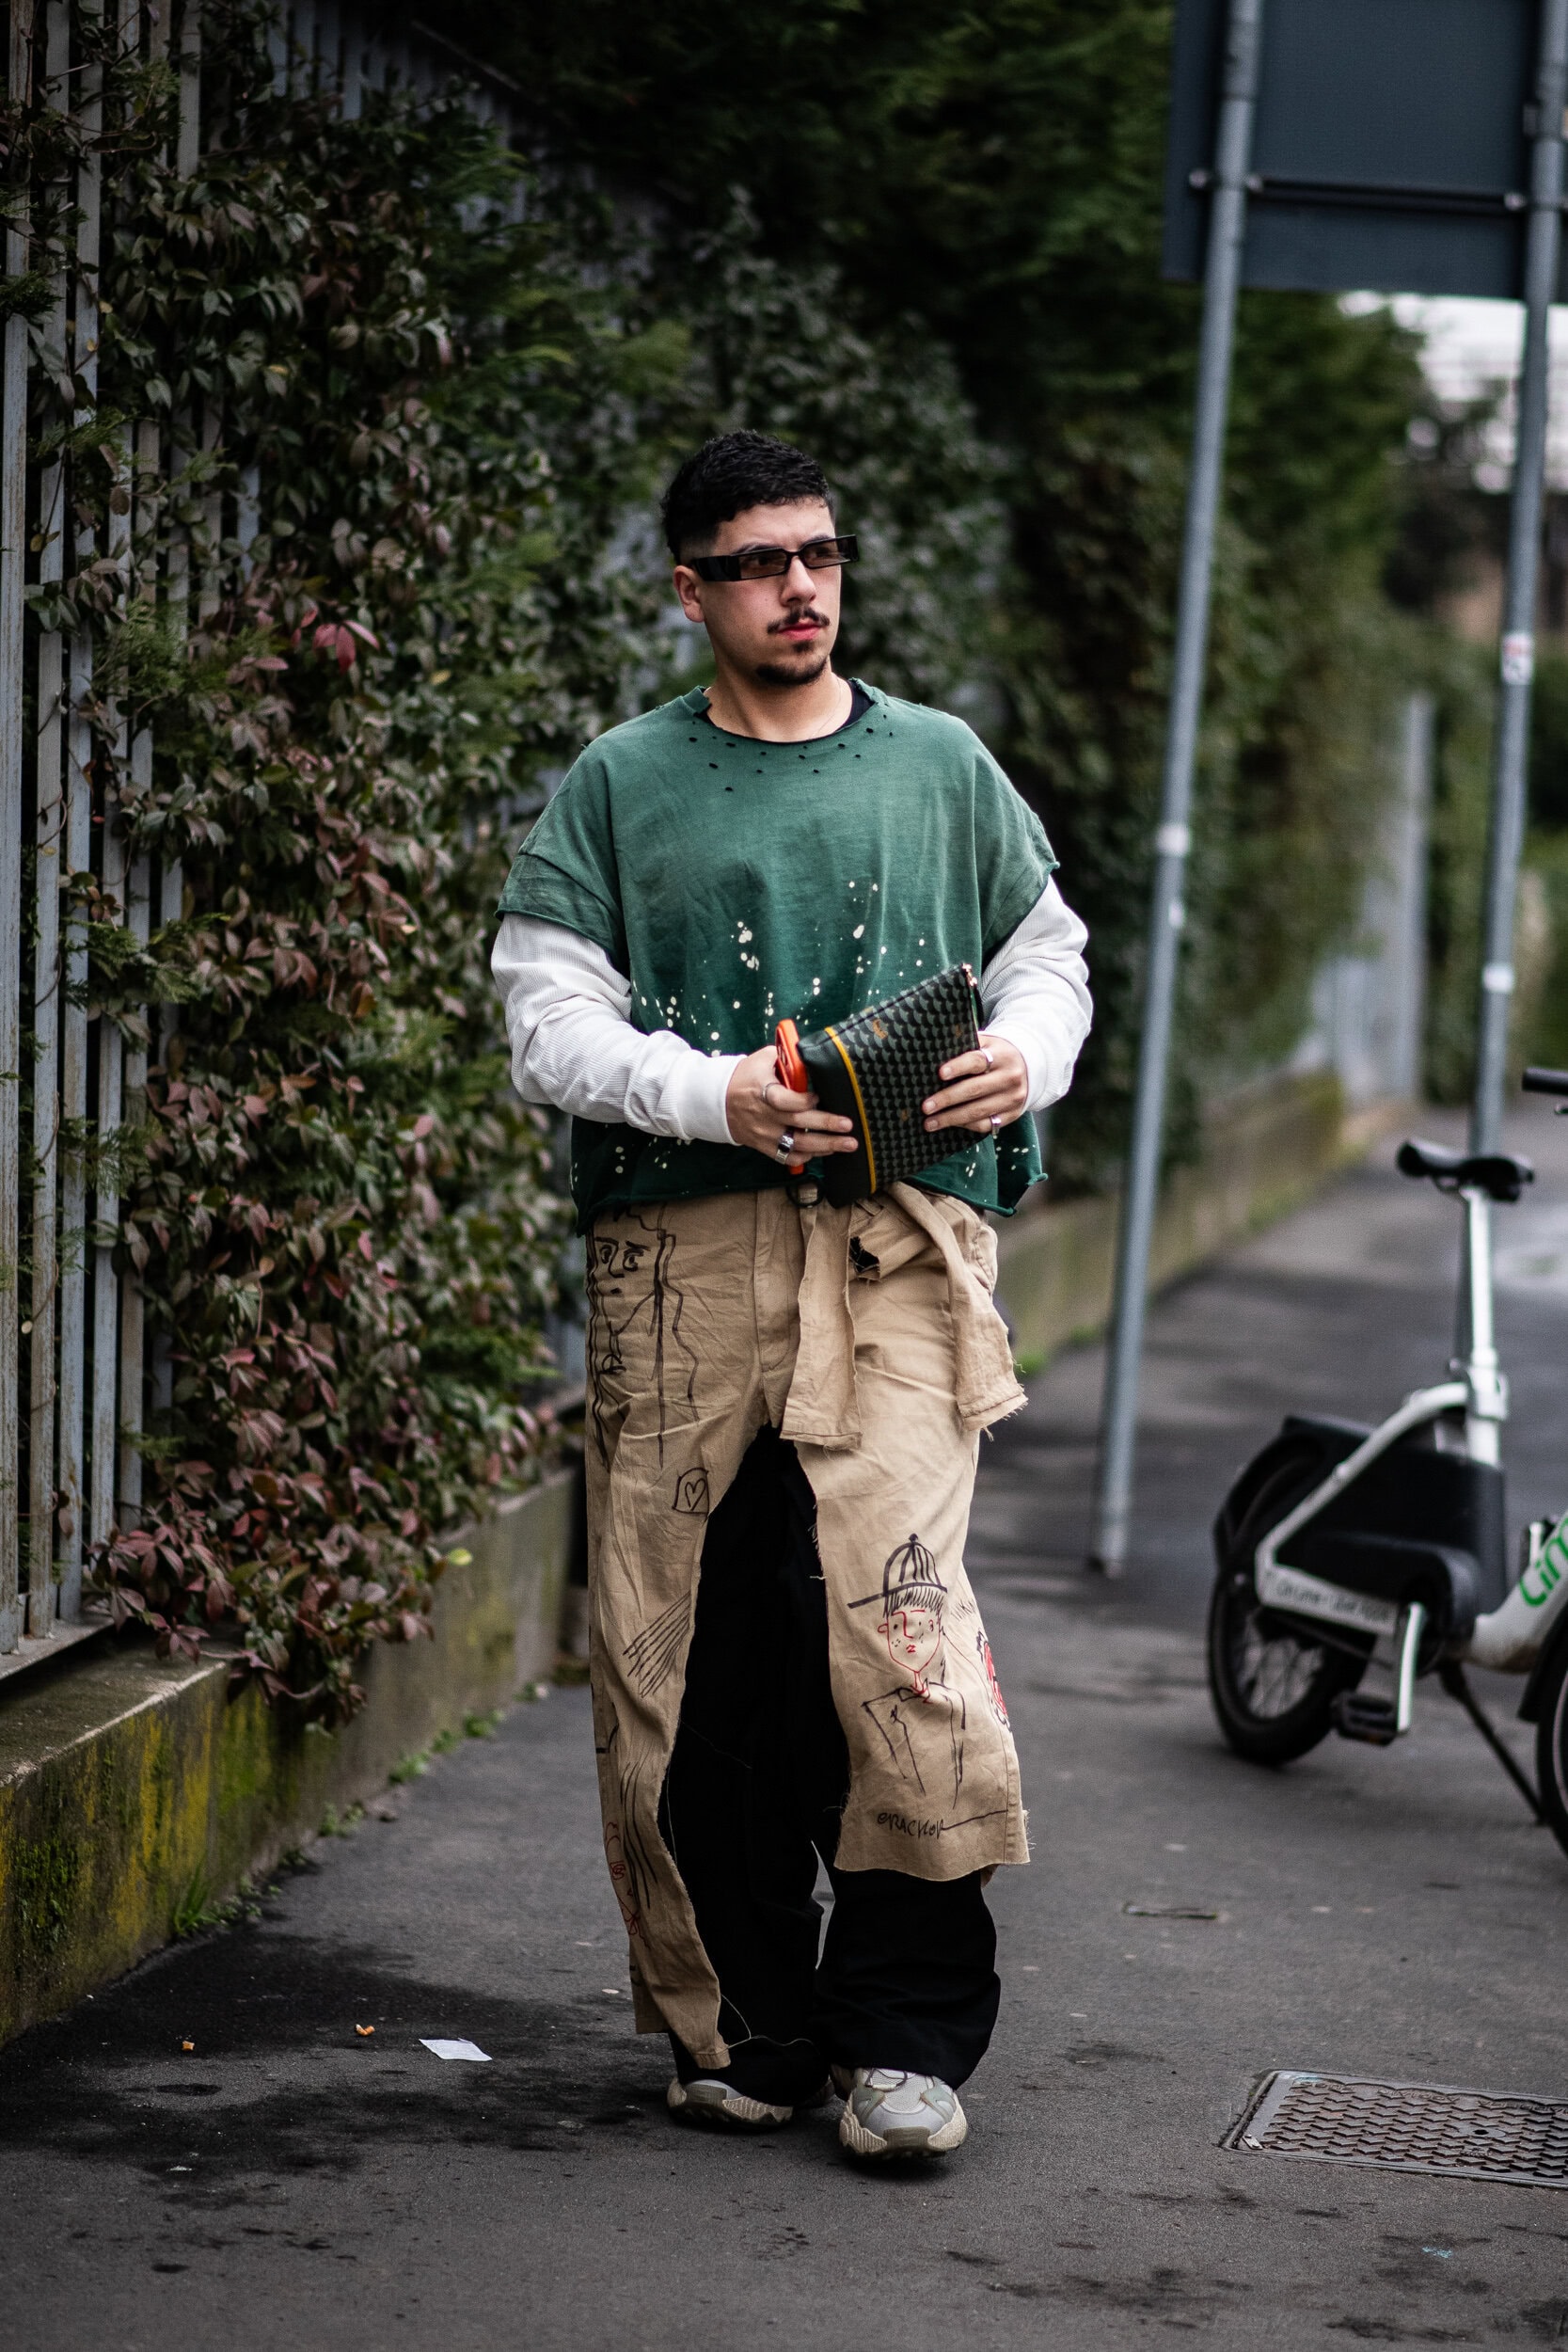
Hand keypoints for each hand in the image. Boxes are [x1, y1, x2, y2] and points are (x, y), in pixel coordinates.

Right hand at [725, 1044, 858, 1164]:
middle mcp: (764, 1116)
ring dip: (825, 1146)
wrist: (717, 1101)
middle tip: (848, 1125)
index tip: (818, 1096)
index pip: (783, 1100)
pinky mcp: (764, 1146)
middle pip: (798, 1124)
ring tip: (848, 1144)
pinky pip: (787, 1157)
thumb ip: (786, 1057)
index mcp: (762, 1092)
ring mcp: (765, 1134)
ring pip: (797, 1145)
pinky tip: (825, 1150)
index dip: (802, 1101)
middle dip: (826, 1124)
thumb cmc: (744, 1077)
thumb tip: (811, 1056)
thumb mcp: (761, 1059)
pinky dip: (807, 1157)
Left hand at [923, 1031, 1028, 1136]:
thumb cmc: (996, 1054)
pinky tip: (950, 1124)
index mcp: (1002, 1055)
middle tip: (926, 1106)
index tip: (940, 1074)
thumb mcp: (987, 1043)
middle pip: (975, 1089)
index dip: (958, 1067)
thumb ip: (966, 1045)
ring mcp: (1012, 1098)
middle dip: (947, 1099)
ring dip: (951, 1118)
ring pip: (978, 1111)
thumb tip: (933, 1053)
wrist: (1029, 1068)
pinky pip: (986, 1124)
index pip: (978, 1060)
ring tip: (930, 1122)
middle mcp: (1010, 1077)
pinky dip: (966, 1125)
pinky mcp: (1012, 1115)